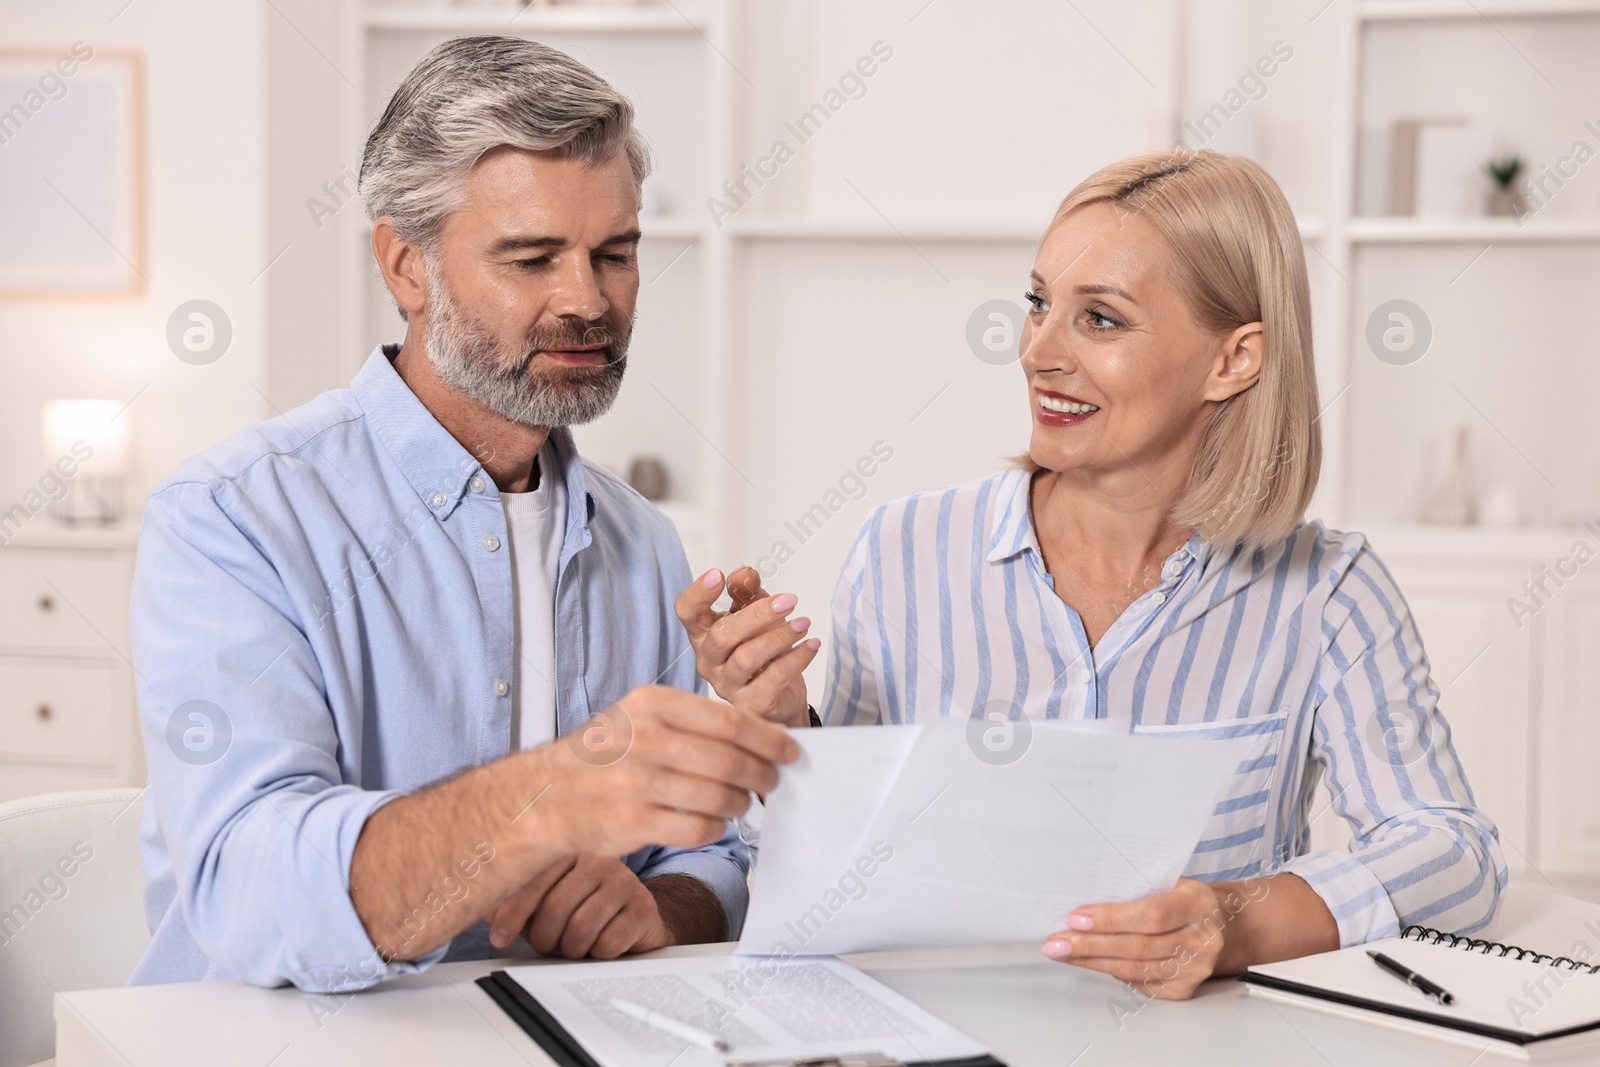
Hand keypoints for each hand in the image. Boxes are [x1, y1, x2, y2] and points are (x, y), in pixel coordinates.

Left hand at [486, 853, 669, 958]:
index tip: (499, 937)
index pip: (534, 879)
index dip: (512, 913)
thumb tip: (484, 909)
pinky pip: (609, 942)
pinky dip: (597, 954)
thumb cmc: (584, 909)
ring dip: (570, 949)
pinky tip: (599, 946)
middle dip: (544, 938)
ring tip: (572, 947)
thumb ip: (516, 901)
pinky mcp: (643, 907)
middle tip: (546, 946)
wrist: (635, 917)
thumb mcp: (546, 901)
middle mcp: (598, 859)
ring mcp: (624, 881)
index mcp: (569, 849)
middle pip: (556, 907)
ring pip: (582, 927)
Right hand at [530, 685, 798, 859]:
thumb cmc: (607, 753)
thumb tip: (759, 734)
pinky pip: (698, 829)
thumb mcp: (642, 716)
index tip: (789, 749)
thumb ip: (694, 720)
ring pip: (719, 797)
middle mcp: (644, 740)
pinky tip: (714, 821)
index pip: (729, 721)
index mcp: (651, 704)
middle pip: (730, 760)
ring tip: (742, 801)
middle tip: (772, 780)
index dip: (768, 738)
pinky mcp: (633, 823)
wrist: (549, 794)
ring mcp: (637, 783)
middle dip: (762, 773)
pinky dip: (716, 827)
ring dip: (741, 802)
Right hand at [675, 565, 818, 725]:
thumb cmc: (761, 650)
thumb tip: (744, 573)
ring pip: (747, 658)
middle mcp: (709, 662)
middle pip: (721, 635)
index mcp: (703, 635)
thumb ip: (747, 593)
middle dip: (757, 615)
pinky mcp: (753, 705)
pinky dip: (797, 657)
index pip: (687, 612)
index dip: (698, 594)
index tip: (718, 575)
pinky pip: (775, 678)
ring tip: (804, 623)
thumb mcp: (753, 616)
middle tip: (789, 600)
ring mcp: (728, 686)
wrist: (781, 696)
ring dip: (780, 636)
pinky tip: (811, 644)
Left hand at [1040, 878, 1227, 999]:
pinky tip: (1090, 962)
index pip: (1151, 915)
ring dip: (1092, 961)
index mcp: (1198, 904)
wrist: (1226, 925)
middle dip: (1089, 945)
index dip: (1111, 919)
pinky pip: (1140, 984)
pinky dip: (1111, 972)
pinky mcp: (1184, 989)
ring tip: (1062, 952)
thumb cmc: (1186, 899)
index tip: (1075, 918)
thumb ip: (1137, 888)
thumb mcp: (1171, 881)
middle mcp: (1201, 939)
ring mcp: (1195, 968)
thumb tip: (1085, 899)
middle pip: (1138, 947)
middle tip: (1055, 942)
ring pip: (1134, 970)